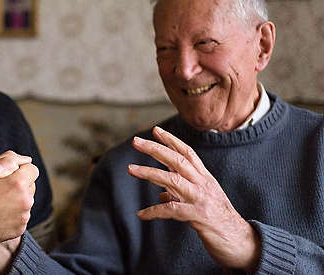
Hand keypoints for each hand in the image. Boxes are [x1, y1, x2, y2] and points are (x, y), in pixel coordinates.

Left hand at [127, 126, 259, 270]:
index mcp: (205, 178)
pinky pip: (172, 210)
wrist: (241, 242)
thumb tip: (161, 195)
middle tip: (136, 141)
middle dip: (155, 149)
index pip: (188, 153)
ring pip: (172, 180)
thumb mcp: (200, 202)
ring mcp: (202, 199)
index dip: (171, 140)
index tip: (155, 130)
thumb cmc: (218, 221)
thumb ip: (180, 194)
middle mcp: (204, 184)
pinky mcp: (199, 216)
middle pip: (178, 160)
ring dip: (149, 173)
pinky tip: (141, 214)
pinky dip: (154, 211)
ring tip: (130, 170)